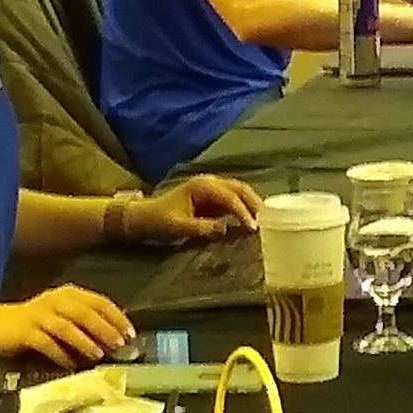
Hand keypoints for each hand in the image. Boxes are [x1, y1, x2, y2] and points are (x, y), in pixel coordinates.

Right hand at [0, 287, 132, 368]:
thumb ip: (87, 324)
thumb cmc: (37, 324)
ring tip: (99, 355)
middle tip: (119, 345)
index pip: (99, 302)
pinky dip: (60, 354)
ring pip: (66, 326)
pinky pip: (45, 342)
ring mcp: (39, 315)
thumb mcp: (64, 317)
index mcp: (69, 294)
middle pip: (84, 312)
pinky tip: (70, 365)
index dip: (116, 317)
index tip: (131, 334)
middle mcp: (55, 300)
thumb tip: (116, 341)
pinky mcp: (25, 331)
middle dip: (104, 329)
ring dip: (84, 341)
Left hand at [126, 176, 258, 244]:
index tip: (253, 228)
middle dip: (255, 203)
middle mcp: (209, 183)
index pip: (229, 197)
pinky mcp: (212, 199)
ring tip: (265, 222)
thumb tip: (224, 229)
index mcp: (202, 186)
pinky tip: (253, 221)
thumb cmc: (158, 221)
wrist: (144, 218)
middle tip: (268, 221)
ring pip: (240, 192)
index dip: (243, 212)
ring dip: (252, 205)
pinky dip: (245, 209)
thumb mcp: (177, 227)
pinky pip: (234, 201)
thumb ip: (201, 228)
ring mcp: (212, 190)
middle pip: (240, 188)